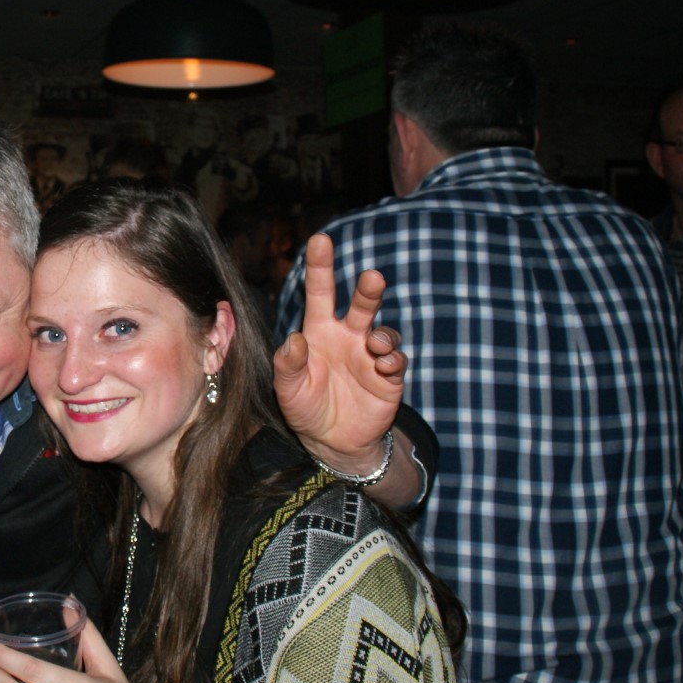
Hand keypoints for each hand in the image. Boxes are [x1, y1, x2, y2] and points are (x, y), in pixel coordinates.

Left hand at [274, 234, 403, 475]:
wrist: (331, 442)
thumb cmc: (305, 407)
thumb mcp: (288, 388)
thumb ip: (288, 365)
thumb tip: (295, 339)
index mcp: (319, 331)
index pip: (319, 292)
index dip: (320, 266)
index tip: (320, 240)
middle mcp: (347, 337)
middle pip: (361, 305)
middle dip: (368, 290)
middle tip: (372, 278)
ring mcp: (369, 355)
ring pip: (383, 331)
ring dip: (382, 334)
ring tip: (375, 344)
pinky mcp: (387, 377)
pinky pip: (395, 361)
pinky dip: (391, 359)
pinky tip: (382, 364)